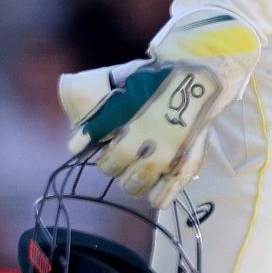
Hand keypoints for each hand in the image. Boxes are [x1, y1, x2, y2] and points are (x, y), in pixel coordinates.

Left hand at [70, 15, 258, 204]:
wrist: (198, 70)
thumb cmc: (155, 81)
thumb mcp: (122, 95)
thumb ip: (98, 120)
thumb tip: (73, 146)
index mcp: (137, 123)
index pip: (114, 158)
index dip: (107, 161)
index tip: (107, 154)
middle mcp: (158, 138)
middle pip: (134, 172)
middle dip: (122, 174)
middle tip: (119, 168)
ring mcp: (179, 146)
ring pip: (155, 178)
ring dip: (141, 186)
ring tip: (133, 184)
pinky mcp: (195, 148)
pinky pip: (182, 177)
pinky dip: (169, 192)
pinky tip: (158, 202)